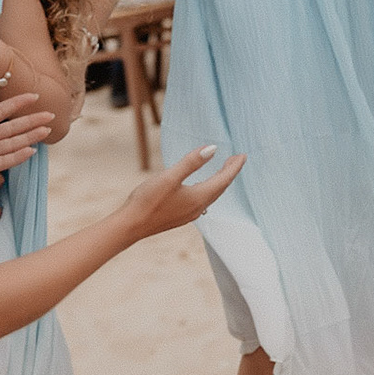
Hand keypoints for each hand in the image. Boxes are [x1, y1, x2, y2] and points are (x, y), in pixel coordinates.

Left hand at [0, 80, 52, 198]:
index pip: (0, 112)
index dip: (17, 103)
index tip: (33, 95)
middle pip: (13, 127)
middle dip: (32, 121)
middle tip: (51, 114)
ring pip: (12, 143)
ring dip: (30, 137)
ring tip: (47, 130)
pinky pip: (2, 161)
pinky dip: (17, 156)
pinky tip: (31, 150)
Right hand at [116, 145, 244, 240]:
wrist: (131, 225)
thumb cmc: (148, 200)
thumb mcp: (169, 176)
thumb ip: (191, 162)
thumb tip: (213, 149)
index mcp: (198, 197)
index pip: (223, 180)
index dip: (234, 167)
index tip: (243, 155)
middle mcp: (198, 208)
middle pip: (220, 188)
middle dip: (229, 173)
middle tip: (236, 159)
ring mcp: (189, 214)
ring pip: (211, 195)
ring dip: (219, 182)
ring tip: (223, 171)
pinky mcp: (180, 217)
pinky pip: (202, 201)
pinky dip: (208, 190)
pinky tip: (202, 188)